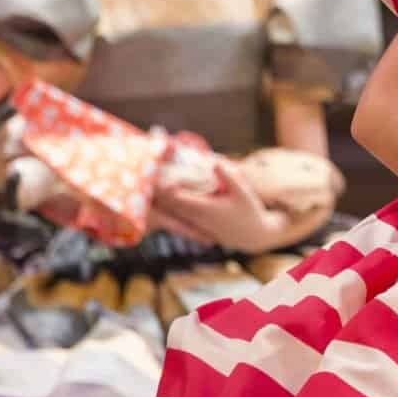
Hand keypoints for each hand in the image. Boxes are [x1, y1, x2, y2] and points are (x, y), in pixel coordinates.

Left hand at [151, 161, 288, 252]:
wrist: (254, 235)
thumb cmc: (250, 211)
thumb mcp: (243, 191)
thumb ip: (228, 176)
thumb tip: (215, 162)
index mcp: (206, 208)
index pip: (179, 198)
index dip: (165, 188)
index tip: (153, 176)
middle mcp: (198, 218)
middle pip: (172, 206)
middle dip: (158, 194)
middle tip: (143, 180)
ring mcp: (198, 225)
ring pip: (174, 213)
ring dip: (162, 203)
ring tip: (148, 190)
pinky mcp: (200, 228)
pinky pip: (180, 219)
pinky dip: (170, 211)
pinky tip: (163, 204)